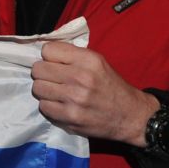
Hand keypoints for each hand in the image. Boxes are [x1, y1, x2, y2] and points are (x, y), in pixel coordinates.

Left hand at [30, 42, 156, 143]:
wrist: (130, 115)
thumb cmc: (112, 86)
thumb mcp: (98, 62)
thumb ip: (73, 55)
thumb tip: (44, 52)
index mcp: (89, 60)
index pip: (48, 50)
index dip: (49, 57)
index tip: (56, 63)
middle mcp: (80, 77)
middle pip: (38, 69)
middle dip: (44, 73)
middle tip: (53, 79)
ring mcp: (74, 99)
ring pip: (37, 88)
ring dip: (45, 90)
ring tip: (56, 92)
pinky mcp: (70, 118)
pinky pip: (44, 107)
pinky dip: (50, 106)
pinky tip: (61, 105)